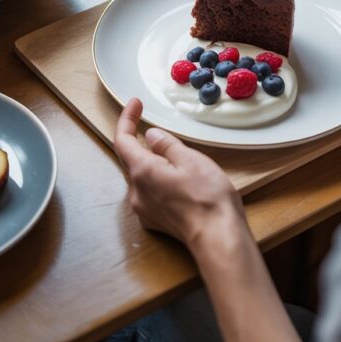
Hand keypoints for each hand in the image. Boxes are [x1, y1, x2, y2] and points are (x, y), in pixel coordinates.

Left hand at [115, 98, 245, 253]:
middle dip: (145, 144)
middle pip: (133, 160)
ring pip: (144, 178)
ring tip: (184, 163)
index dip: (126, 119)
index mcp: (142, 171)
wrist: (218, 237)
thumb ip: (166, 145)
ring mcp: (145, 210)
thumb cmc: (207, 197)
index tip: (136, 104)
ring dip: (156, 165)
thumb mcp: (190, 159)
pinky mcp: (156, 222)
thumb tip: (149, 136)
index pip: (122, 140)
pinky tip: (183, 184)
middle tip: (166, 133)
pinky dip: (162, 182)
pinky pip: (152, 194)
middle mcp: (137, 192)